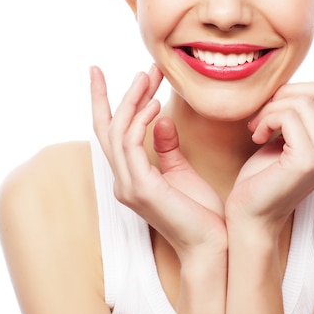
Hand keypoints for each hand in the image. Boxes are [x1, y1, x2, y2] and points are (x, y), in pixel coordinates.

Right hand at [90, 64, 225, 260]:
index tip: (99, 73)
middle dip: (116, 94)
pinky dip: (139, 121)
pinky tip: (154, 104)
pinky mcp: (141, 189)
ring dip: (131, 101)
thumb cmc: (202, 213)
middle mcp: (123, 182)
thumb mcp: (183, 172)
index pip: (111, 134)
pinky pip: (132, 146)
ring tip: (148, 76)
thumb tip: (159, 119)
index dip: (104, 102)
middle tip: (139, 68)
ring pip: (118, 133)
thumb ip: (167, 147)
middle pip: (108, 129)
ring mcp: (129, 187)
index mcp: (132, 178)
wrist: (213, 245)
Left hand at [225, 46, 313, 235]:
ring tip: (258, 127)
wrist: (249, 213)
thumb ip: (301, 112)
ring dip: (271, 107)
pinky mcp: (309, 160)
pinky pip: (289, 115)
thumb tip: (299, 83)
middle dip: (286, 94)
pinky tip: (256, 135)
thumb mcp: (287, 135)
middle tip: (264, 116)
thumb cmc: (263, 174)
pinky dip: (267, 118)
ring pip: (303, 100)